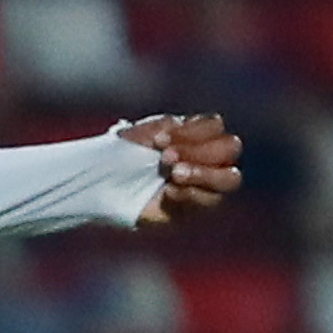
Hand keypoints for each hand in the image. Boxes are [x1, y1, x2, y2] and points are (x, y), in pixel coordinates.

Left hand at [115, 112, 243, 226]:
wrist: (101, 187)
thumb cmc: (122, 156)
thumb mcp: (140, 134)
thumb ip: (164, 125)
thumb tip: (180, 125)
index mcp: (195, 134)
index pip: (215, 125)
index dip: (192, 131)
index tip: (159, 140)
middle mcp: (208, 157)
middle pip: (231, 148)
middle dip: (198, 150)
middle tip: (166, 158)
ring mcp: (206, 184)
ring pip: (230, 177)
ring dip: (203, 173)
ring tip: (174, 174)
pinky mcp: (197, 207)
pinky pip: (211, 200)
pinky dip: (192, 194)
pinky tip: (169, 192)